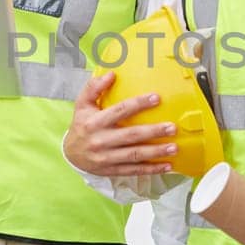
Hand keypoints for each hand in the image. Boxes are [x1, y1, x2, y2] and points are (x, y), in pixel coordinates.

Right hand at [63, 72, 177, 176]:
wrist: (70, 154)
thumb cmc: (81, 125)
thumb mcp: (82, 105)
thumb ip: (94, 88)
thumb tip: (111, 74)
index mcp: (95, 122)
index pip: (119, 111)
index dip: (138, 104)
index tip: (156, 98)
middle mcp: (101, 140)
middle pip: (131, 135)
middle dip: (153, 131)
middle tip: (172, 127)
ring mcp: (107, 158)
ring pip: (135, 155)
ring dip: (156, 152)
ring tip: (174, 147)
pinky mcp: (112, 170)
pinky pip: (134, 170)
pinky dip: (151, 169)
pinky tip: (167, 166)